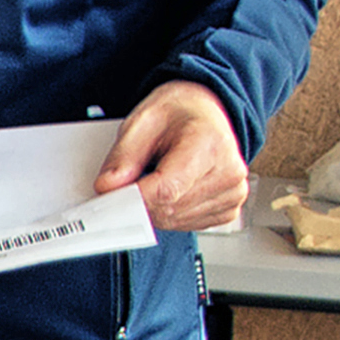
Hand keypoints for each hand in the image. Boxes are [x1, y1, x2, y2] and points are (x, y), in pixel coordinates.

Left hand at [96, 79, 247, 231]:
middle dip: (135, 202)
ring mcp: (232, 193)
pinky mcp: (229, 209)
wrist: (204, 114)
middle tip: (120, 187)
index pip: (167, 189)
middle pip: (168, 207)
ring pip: (174, 221)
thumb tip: (107, 187)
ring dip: (150, 208)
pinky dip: (167, 214)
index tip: (108, 198)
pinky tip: (167, 191)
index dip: (131, 199)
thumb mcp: (142, 122)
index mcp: (210, 144)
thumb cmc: (178, 114)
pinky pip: (186, 225)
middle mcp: (228, 172)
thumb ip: (123, 156)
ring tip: (151, 179)